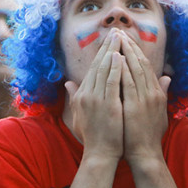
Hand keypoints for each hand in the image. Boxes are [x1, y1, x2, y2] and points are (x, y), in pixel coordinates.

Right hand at [63, 30, 123, 161]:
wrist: (100, 155)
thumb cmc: (93, 137)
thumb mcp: (79, 115)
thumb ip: (74, 97)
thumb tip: (68, 84)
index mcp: (82, 95)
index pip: (93, 68)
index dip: (101, 53)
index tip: (109, 40)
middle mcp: (87, 94)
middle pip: (98, 65)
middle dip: (107, 46)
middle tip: (115, 31)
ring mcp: (96, 100)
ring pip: (104, 70)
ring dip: (112, 52)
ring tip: (119, 38)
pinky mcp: (107, 105)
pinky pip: (112, 82)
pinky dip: (115, 68)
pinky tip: (120, 57)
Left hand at [118, 31, 170, 166]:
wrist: (146, 155)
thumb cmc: (148, 136)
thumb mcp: (159, 112)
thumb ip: (162, 93)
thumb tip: (168, 77)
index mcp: (157, 93)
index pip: (146, 66)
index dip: (136, 51)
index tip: (126, 39)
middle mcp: (153, 93)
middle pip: (141, 63)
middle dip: (130, 46)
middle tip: (119, 32)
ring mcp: (145, 99)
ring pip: (135, 70)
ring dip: (125, 52)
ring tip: (116, 38)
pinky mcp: (135, 107)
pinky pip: (128, 83)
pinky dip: (123, 70)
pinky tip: (116, 58)